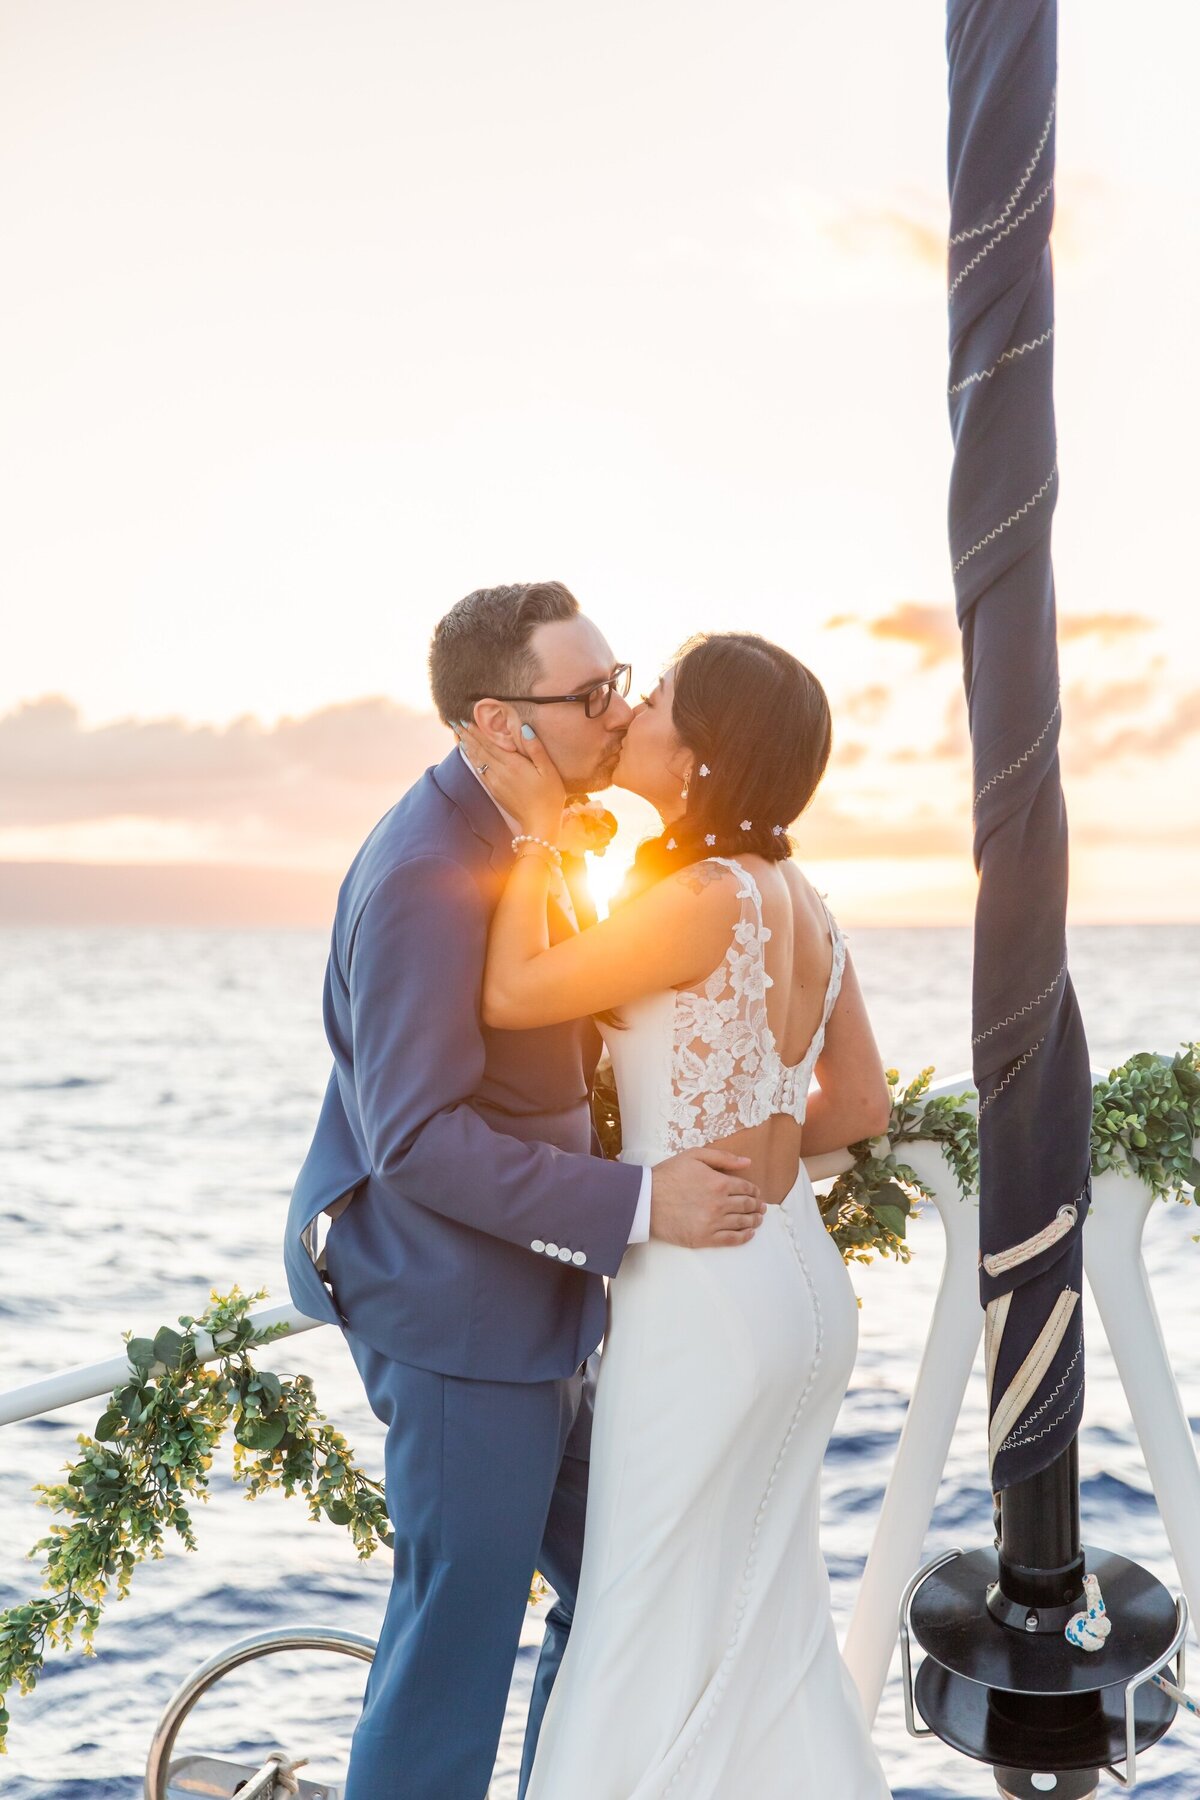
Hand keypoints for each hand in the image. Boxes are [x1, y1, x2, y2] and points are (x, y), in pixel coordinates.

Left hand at [457, 719, 564, 842]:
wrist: (540, 823)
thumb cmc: (549, 796)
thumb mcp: (548, 770)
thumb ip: (536, 748)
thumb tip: (524, 728)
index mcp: (513, 764)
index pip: (490, 743)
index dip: (477, 731)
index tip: (466, 719)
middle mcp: (500, 772)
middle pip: (480, 750)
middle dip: (467, 735)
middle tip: (455, 722)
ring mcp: (495, 783)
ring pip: (477, 760)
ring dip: (467, 747)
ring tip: (457, 735)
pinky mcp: (494, 791)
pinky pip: (480, 772)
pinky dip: (473, 761)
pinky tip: (470, 755)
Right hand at [649, 1147, 764, 1247]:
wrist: (644, 1200)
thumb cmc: (668, 1175)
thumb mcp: (694, 1156)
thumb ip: (723, 1157)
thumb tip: (747, 1162)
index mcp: (719, 1182)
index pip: (746, 1188)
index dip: (755, 1191)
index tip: (757, 1193)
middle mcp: (720, 1204)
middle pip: (747, 1206)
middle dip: (757, 1206)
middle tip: (761, 1208)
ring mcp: (712, 1222)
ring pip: (742, 1223)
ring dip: (754, 1221)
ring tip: (758, 1220)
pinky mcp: (704, 1238)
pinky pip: (730, 1239)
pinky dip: (744, 1237)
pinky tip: (749, 1234)